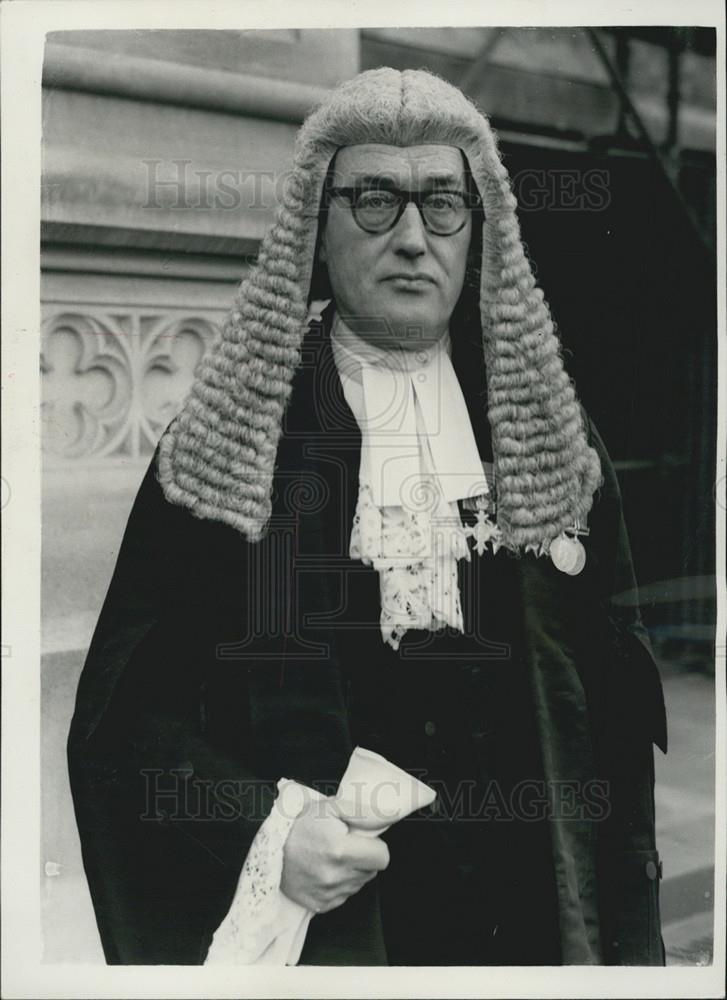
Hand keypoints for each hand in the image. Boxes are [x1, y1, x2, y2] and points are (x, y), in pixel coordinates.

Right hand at [280, 796, 389, 913]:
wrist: (267, 852)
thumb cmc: (297, 827)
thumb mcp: (328, 807)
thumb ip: (360, 810)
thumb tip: (388, 816)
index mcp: (341, 851)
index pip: (382, 857)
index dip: (375, 846)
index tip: (363, 841)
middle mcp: (336, 877)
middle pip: (371, 871)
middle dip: (363, 858)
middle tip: (345, 846)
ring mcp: (329, 894)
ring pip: (358, 884)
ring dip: (352, 871)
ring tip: (332, 857)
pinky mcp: (321, 906)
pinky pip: (343, 896)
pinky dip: (339, 884)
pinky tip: (324, 870)